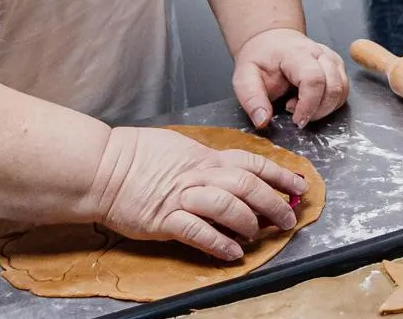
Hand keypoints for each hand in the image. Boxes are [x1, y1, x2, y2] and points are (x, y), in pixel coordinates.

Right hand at [91, 125, 307, 260]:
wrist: (103, 169)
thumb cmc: (138, 156)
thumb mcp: (181, 149)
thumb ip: (208, 161)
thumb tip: (234, 172)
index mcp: (206, 158)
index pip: (252, 163)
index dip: (280, 174)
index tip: (299, 185)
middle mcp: (200, 176)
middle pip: (248, 186)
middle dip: (273, 202)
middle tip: (287, 217)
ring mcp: (182, 198)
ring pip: (228, 207)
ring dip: (249, 223)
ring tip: (258, 236)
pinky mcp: (164, 220)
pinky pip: (198, 232)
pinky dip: (218, 243)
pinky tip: (232, 253)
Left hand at [232, 28, 348, 127]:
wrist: (271, 40)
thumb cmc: (260, 59)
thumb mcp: (244, 78)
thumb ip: (251, 99)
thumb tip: (262, 121)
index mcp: (295, 54)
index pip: (314, 79)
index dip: (309, 105)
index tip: (296, 120)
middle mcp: (319, 53)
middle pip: (334, 86)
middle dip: (318, 110)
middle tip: (295, 114)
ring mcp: (331, 58)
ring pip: (342, 89)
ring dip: (326, 107)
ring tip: (302, 106)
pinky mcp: (337, 65)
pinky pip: (344, 89)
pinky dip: (331, 102)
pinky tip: (312, 102)